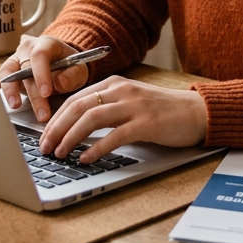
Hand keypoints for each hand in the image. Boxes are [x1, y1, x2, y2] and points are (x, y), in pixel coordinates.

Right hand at [0, 35, 87, 122]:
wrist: (60, 63)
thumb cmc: (69, 65)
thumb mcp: (79, 69)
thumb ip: (72, 76)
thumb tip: (59, 84)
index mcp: (46, 44)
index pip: (40, 56)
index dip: (41, 74)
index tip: (47, 93)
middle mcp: (27, 49)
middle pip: (25, 69)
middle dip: (33, 94)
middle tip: (42, 114)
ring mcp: (15, 59)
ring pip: (7, 72)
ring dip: (10, 90)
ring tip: (16, 105)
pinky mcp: (8, 72)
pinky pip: (0, 78)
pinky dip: (1, 88)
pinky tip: (6, 99)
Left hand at [38, 75, 206, 163]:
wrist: (197, 112)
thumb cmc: (163, 111)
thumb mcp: (130, 102)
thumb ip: (107, 109)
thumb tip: (76, 129)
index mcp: (115, 84)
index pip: (75, 99)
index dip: (56, 118)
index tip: (45, 136)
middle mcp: (121, 90)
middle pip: (78, 107)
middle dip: (56, 128)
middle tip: (45, 147)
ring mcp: (134, 106)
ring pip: (91, 118)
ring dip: (70, 137)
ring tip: (60, 153)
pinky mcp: (146, 123)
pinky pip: (114, 136)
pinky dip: (96, 148)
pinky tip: (86, 158)